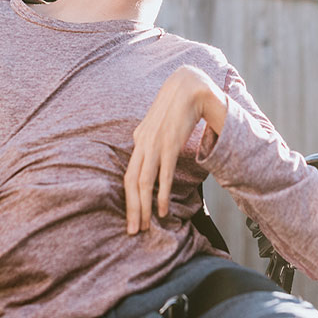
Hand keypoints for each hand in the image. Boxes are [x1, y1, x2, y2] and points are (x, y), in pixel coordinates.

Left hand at [123, 65, 226, 234]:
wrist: (190, 86)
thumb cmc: (177, 106)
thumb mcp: (160, 125)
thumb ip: (154, 140)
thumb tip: (155, 156)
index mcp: (139, 140)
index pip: (128, 175)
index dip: (128, 199)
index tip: (132, 218)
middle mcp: (142, 143)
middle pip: (130, 182)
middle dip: (132, 209)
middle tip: (133, 231)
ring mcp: (155, 144)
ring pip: (143, 182)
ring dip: (144, 207)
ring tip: (146, 225)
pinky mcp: (169, 144)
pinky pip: (163, 174)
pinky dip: (162, 194)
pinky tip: (162, 209)